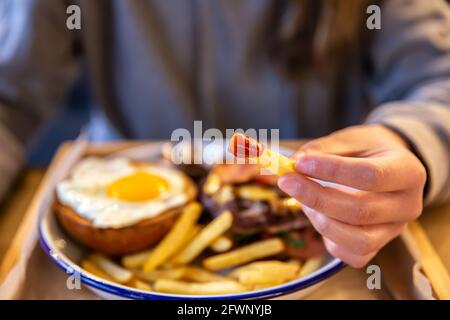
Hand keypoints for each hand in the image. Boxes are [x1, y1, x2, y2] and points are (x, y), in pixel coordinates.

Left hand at [278, 125, 426, 267]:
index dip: (332, 171)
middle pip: (360, 211)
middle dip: (316, 197)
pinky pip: (351, 254)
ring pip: (357, 240)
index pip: (371, 176)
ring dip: (320, 221)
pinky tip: (317, 215)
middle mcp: (408, 206)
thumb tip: (291, 163)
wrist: (386, 166)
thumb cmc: (365, 151)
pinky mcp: (378, 247)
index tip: (300, 163)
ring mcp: (394, 231)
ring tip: (303, 200)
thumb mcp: (348, 140)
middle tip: (286, 181)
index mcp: (408, 171)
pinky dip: (328, 238)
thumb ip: (320, 150)